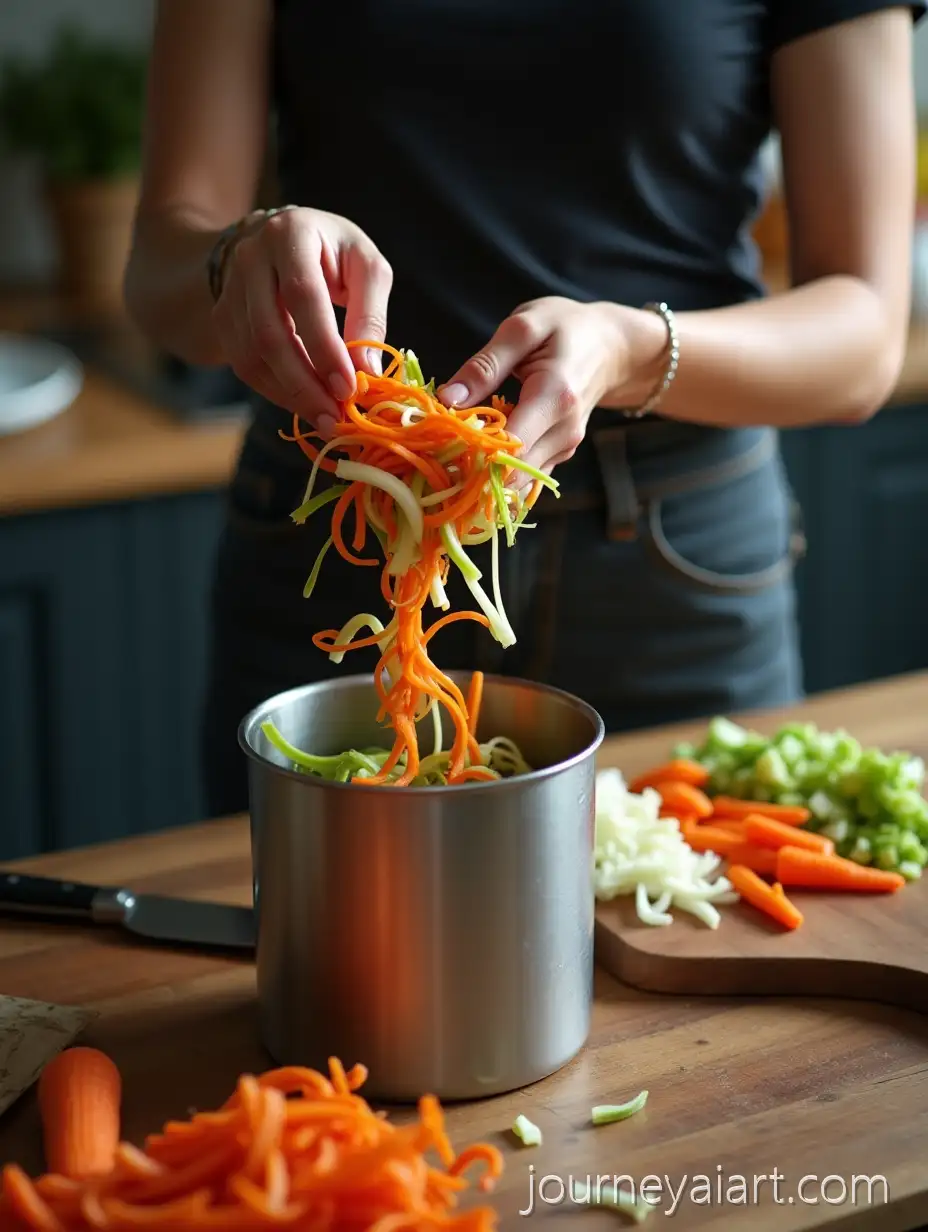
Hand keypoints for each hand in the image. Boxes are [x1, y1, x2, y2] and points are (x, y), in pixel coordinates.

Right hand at [211, 207, 392, 436]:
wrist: (282, 239)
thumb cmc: (334, 254)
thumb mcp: (366, 267)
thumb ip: (371, 315)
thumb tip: (368, 372)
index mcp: (291, 234)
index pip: (302, 296)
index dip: (324, 346)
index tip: (348, 387)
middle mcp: (250, 258)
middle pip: (269, 332)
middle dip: (304, 383)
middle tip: (334, 417)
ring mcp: (229, 289)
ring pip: (251, 355)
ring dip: (289, 394)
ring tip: (324, 417)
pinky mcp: (222, 317)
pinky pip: (244, 364)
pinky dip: (275, 391)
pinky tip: (302, 403)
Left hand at [437, 297, 644, 479]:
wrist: (611, 346)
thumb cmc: (566, 328)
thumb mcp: (523, 328)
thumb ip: (484, 366)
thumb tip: (447, 401)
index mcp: (554, 396)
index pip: (511, 447)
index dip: (473, 453)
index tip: (443, 442)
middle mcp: (564, 431)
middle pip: (512, 473)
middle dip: (474, 468)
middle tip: (441, 449)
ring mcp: (565, 447)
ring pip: (517, 481)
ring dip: (484, 472)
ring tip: (458, 448)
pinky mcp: (559, 455)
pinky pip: (525, 476)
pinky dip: (500, 471)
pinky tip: (480, 452)